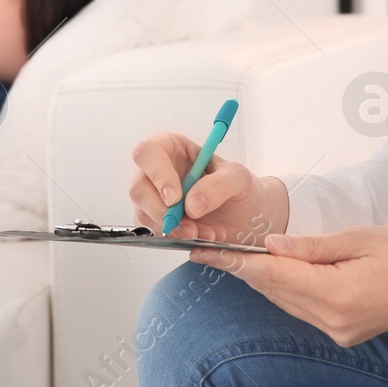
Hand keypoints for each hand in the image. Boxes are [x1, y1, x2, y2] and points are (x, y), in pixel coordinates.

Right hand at [129, 132, 286, 242]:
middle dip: (162, 212)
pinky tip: (201, 236)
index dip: (157, 174)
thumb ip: (218, 185)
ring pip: (144, 213)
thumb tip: (192, 205)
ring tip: (205, 233)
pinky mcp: (158, 220)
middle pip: (138, 188)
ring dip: (172, 229)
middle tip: (189, 226)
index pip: (148, 152)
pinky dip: (176, 239)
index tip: (175, 198)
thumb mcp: (238, 178)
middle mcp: (157, 171)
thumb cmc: (240, 187)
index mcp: (171, 148)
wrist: (248, 216)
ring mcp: (154, 197)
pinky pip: (155, 231)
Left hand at [191, 226, 387, 346]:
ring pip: (285, 302)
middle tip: (208, 247)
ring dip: (260, 279)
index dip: (237, 261)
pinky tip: (270, 272)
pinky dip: (283, 289)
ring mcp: (338, 331)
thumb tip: (270, 245)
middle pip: (275, 291)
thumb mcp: (357, 237)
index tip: (207, 250)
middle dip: (241, 268)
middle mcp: (334, 320)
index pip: (274, 275)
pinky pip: (302, 309)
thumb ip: (310, 246)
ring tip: (230, 256)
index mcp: (338, 294)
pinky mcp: (343, 332)